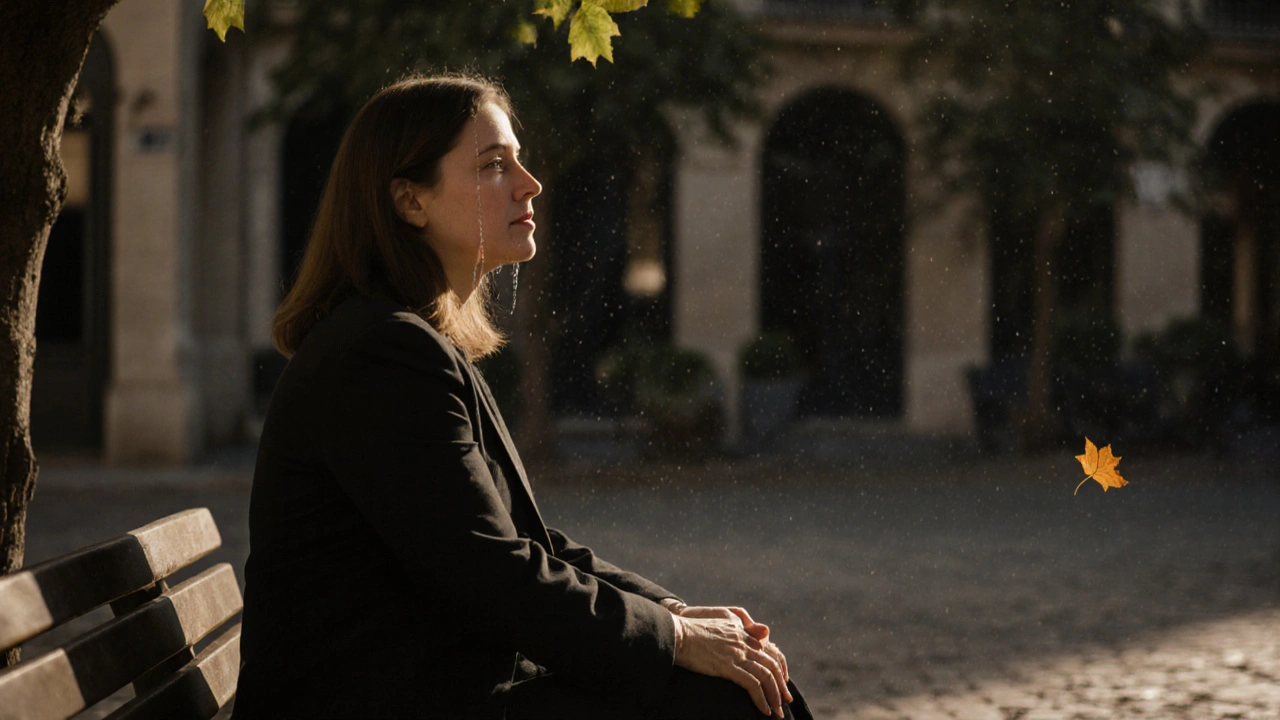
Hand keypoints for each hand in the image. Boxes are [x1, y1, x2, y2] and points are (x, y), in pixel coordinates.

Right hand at [671, 613, 791, 717]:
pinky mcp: (728, 666)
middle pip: (772, 665)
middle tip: (785, 701)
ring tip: (776, 711)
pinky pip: (752, 685)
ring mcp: (737, 654)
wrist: (678, 633)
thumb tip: (752, 636)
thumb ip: (737, 627)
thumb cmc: (693, 630)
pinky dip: (761, 699)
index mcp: (743, 632)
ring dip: (774, 696)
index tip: (782, 683)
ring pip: (766, 676)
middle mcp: (744, 642)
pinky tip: (764, 710)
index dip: (779, 669)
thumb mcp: (719, 622)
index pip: (770, 652)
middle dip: (781, 686)